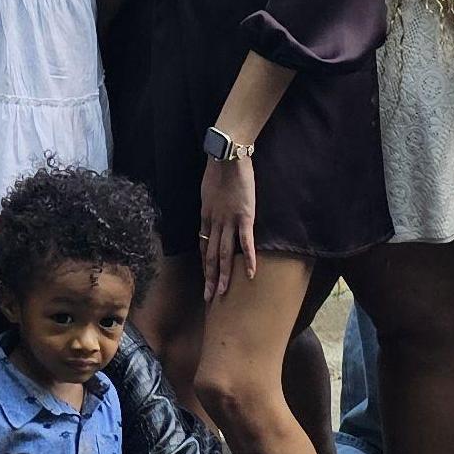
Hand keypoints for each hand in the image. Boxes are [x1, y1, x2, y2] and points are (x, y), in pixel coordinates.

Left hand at [198, 147, 257, 303]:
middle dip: (209, 278)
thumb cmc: (220, 167)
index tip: (205, 279)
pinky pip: (245, 242)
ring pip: (223, 254)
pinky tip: (249, 274)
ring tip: (222, 293)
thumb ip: (212, 202)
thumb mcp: (209, 188)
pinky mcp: (244, 216)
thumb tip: (214, 209)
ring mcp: (229, 221)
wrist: (227, 155)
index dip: (204, 264)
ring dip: (223, 275)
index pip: (203, 245)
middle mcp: (214, 222)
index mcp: (205, 215)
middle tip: (209, 297)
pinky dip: (248, 259)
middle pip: (210, 255)